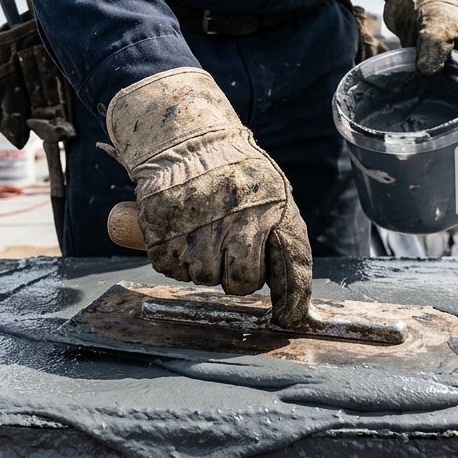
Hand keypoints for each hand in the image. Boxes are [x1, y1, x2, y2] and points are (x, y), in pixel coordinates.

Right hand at [100, 68, 312, 327]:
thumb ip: (286, 242)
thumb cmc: (235, 177)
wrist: (185, 139)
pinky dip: (174, 260)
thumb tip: (297, 309)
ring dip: (203, 267)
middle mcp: (236, 211)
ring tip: (202, 236)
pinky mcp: (159, 224)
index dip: (292, 296)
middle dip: (238, 277)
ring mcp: (196, 218)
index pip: (290, 260)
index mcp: (272, 204)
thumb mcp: (272, 196)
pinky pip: (169, 268)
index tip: (290, 318)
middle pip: (241, 281)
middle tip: (229, 252)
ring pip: (203, 277)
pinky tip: (180, 234)